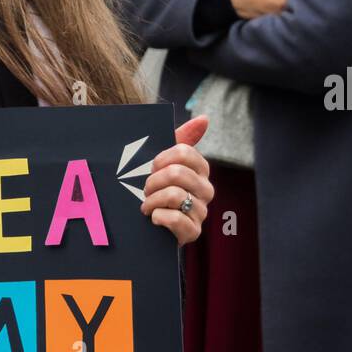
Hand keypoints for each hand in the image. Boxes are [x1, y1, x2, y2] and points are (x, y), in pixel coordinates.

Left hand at [141, 115, 213, 245]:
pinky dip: (158, 217)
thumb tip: (204, 118)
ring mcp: (201, 212)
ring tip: (146, 206)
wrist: (148, 228)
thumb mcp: (163, 164)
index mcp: (200, 170)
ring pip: (174, 195)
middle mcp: (206, 190)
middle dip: (152, 182)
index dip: (160, 159)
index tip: (151, 169)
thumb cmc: (156, 191)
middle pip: (176, 173)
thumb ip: (180, 139)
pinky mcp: (194, 232)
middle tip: (145, 191)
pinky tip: (154, 218)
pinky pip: (176, 219)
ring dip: (151, 201)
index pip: (184, 152)